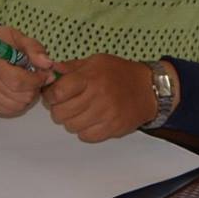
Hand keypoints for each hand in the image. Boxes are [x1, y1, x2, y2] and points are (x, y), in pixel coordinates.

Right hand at [0, 26, 53, 118]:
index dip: (36, 80)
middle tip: (35, 79)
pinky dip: (17, 103)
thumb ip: (34, 49)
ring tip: (25, 85)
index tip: (44, 74)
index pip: (18, 81)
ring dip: (26, 98)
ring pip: (15, 106)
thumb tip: (48, 64)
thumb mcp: (16, 36)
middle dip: (33, 89)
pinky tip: (16, 91)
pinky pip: (7, 110)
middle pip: (18, 96)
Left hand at [43, 55, 158, 141]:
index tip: (53, 94)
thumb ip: (71, 67)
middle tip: (66, 104)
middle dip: (59, 109)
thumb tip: (50, 69)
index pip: (58, 92)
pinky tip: (90, 121)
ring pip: (71, 126)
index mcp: (90, 77)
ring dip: (71, 121)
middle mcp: (97, 96)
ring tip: (80, 112)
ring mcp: (105, 114)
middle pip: (61, 113)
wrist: (148, 89)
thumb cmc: (120, 73)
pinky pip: (86, 136)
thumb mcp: (96, 61)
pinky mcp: (112, 128)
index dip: (50, 95)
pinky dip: (84, 131)